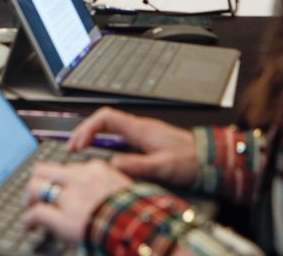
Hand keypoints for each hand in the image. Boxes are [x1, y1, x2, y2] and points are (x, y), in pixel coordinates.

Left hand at [24, 160, 132, 240]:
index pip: (69, 168)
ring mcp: (70, 196)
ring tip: (29, 207)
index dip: (61, 180)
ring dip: (30, 197)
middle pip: (45, 169)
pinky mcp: (63, 217)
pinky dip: (29, 219)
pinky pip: (38, 212)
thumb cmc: (138, 212)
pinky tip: (30, 225)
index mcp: (97, 169)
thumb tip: (104, 194)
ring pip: (36, 186)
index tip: (60, 187)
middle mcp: (80, 178)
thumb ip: (110, 186)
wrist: (140, 226)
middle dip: (37, 181)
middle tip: (35, 194)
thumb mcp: (126, 189)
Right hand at [67, 107, 196, 185]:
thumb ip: (137, 165)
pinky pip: (119, 140)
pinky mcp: (146, 144)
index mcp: (140, 129)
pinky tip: (104, 159)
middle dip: (84, 133)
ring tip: (82, 153)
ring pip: (110, 131)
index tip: (77, 144)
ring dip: (94, 139)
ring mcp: (142, 135)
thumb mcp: (163, 166)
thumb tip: (112, 165)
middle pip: (103, 122)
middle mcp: (139, 129)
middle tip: (71, 149)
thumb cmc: (192, 160)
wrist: (211, 159)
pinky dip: (106, 146)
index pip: (105, 117)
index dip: (87, 128)